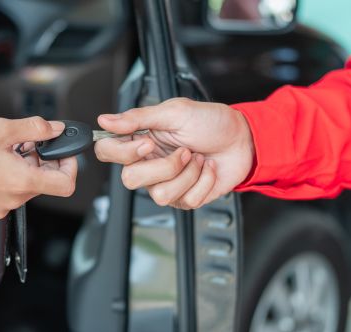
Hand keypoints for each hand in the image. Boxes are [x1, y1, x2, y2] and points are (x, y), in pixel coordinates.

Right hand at [0, 117, 76, 218]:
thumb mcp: (1, 129)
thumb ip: (35, 128)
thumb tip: (56, 129)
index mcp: (22, 182)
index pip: (66, 184)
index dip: (70, 166)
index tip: (62, 152)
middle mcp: (14, 199)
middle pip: (46, 182)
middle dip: (42, 160)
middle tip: (26, 143)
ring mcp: (1, 206)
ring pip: (27, 185)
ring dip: (25, 166)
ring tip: (5, 150)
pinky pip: (10, 192)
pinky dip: (10, 176)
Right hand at [94, 98, 253, 208]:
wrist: (244, 139)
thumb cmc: (212, 122)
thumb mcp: (175, 111)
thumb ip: (138, 117)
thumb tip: (105, 120)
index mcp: (141, 140)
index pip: (107, 152)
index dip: (123, 152)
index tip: (147, 143)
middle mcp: (149, 163)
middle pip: (130, 180)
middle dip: (164, 166)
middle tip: (183, 150)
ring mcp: (167, 183)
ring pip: (159, 195)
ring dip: (188, 174)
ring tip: (199, 158)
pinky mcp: (186, 197)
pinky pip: (186, 200)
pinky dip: (204, 181)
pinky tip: (208, 169)